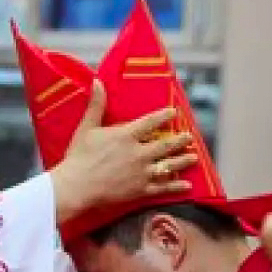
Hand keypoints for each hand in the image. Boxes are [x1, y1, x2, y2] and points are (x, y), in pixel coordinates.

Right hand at [51, 80, 197, 224]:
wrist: (77, 186)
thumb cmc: (79, 157)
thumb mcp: (86, 127)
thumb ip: (96, 105)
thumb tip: (97, 81)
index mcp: (126, 135)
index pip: (150, 122)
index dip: (164, 116)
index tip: (174, 112)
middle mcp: (138, 152)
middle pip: (165, 144)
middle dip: (180, 140)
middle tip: (190, 137)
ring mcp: (141, 172)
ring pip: (168, 165)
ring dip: (183, 161)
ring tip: (194, 157)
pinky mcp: (140, 190)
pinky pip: (162, 188)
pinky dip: (176, 186)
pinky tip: (187, 186)